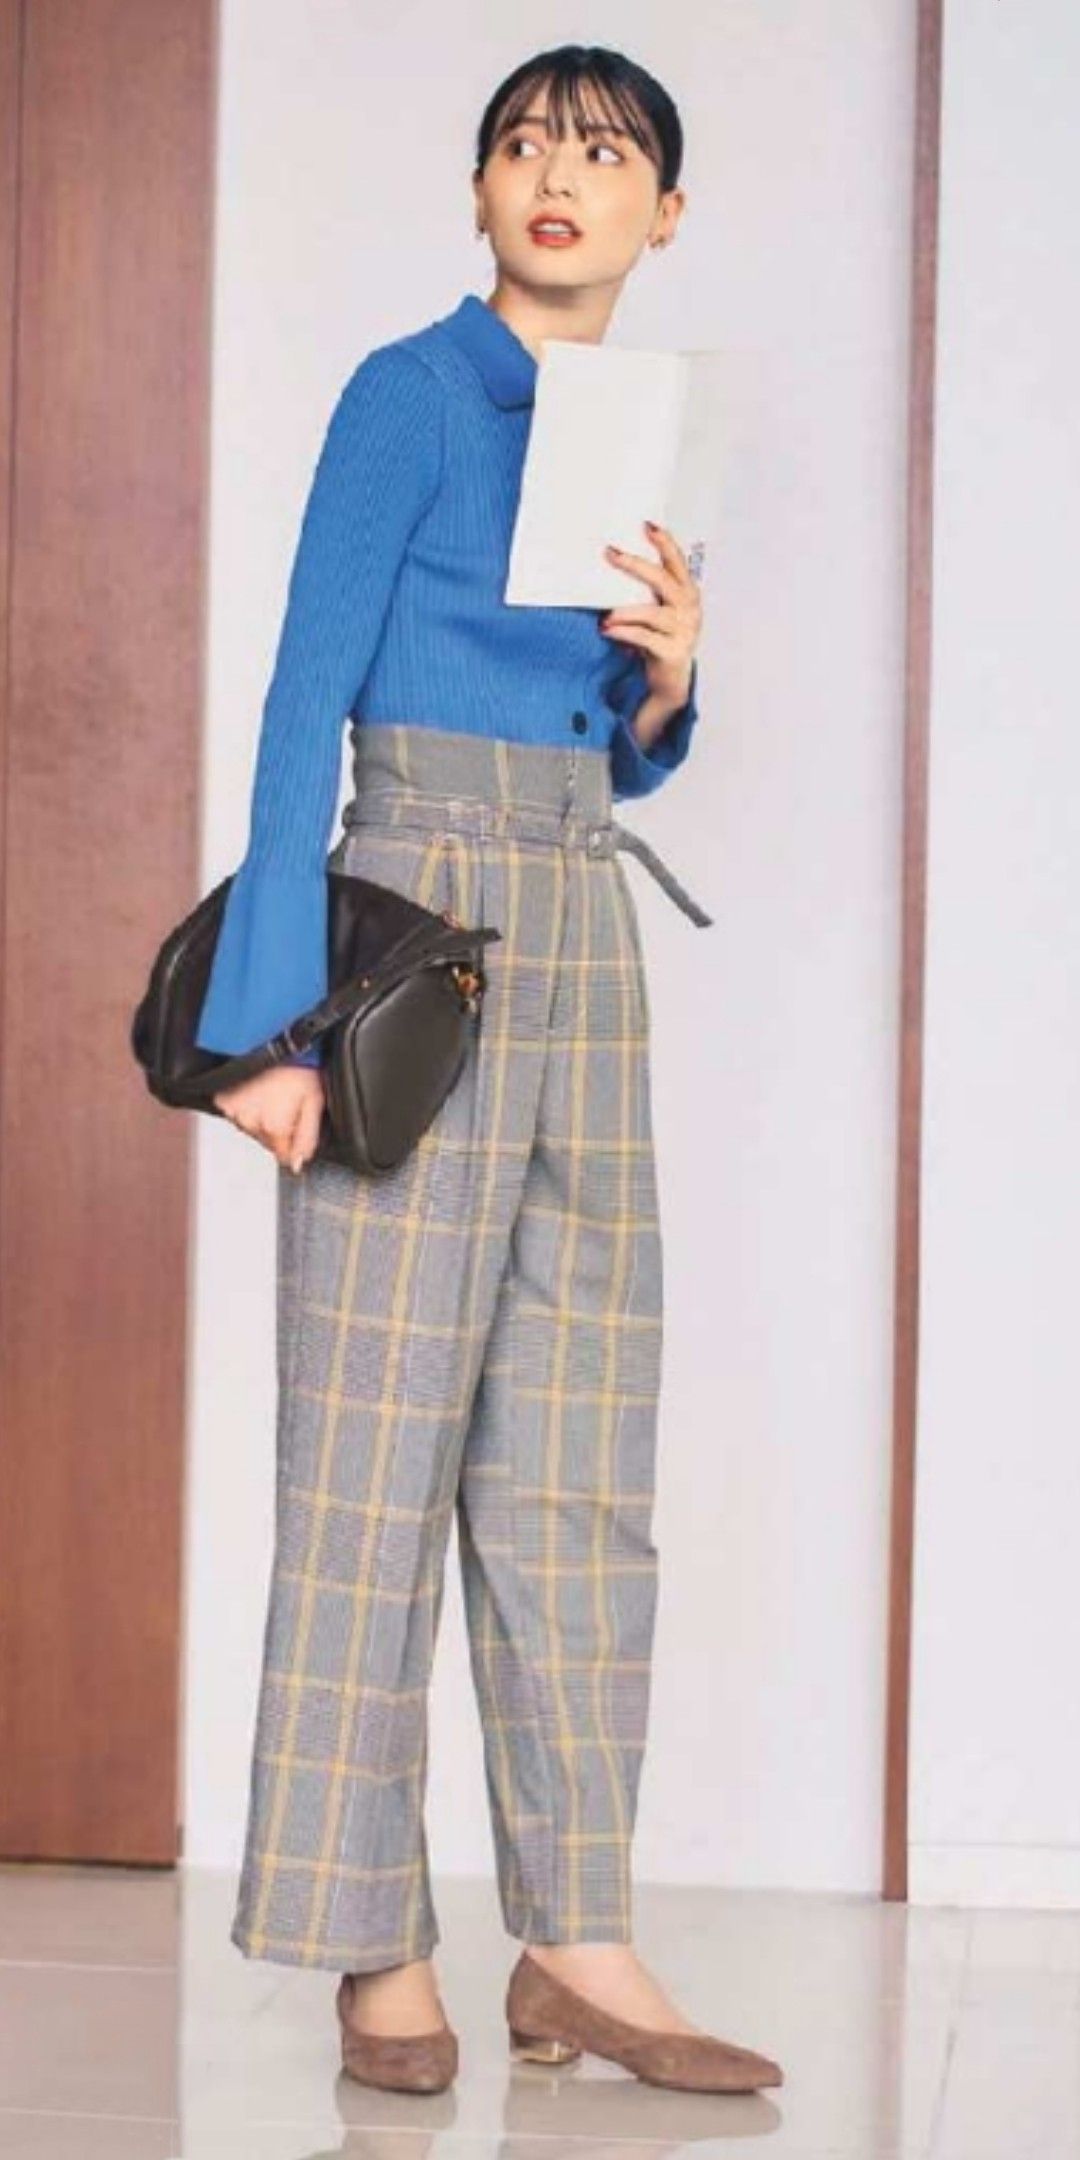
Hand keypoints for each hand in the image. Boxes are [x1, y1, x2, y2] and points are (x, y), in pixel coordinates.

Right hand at [212, 1064, 325, 1171]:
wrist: (274, 1035)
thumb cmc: (299, 1065)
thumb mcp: (315, 1102)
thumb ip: (307, 1138)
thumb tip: (297, 1164)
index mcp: (273, 1127)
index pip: (282, 1155)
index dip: (293, 1142)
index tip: (297, 1123)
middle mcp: (250, 1122)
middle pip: (266, 1141)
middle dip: (277, 1127)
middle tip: (287, 1101)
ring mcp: (233, 1110)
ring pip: (250, 1127)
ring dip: (260, 1116)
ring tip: (271, 1091)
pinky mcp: (222, 1099)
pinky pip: (236, 1112)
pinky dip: (246, 1105)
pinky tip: (256, 1088)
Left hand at [599, 519, 702, 711]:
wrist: (670, 680)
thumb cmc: (661, 639)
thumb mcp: (658, 611)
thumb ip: (647, 591)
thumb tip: (614, 564)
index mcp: (687, 593)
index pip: (677, 562)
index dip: (664, 542)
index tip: (646, 525)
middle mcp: (689, 609)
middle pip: (663, 580)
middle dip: (635, 565)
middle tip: (610, 553)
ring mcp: (684, 631)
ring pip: (651, 613)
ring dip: (624, 612)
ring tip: (605, 615)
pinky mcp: (672, 652)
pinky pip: (644, 638)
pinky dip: (623, 632)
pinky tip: (607, 630)